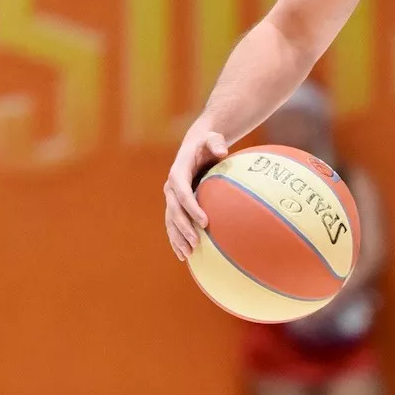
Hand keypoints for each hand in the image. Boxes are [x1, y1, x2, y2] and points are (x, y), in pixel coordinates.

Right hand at [164, 124, 228, 258]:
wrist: (196, 146)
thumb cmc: (208, 142)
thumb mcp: (212, 138)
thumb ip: (216, 143)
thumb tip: (223, 151)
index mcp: (178, 172)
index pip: (182, 193)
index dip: (191, 208)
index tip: (205, 222)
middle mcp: (171, 187)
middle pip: (174, 210)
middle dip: (183, 228)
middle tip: (196, 242)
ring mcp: (171, 197)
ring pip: (171, 221)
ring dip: (177, 238)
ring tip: (188, 254)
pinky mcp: (175, 205)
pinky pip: (173, 225)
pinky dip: (176, 239)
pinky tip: (184, 255)